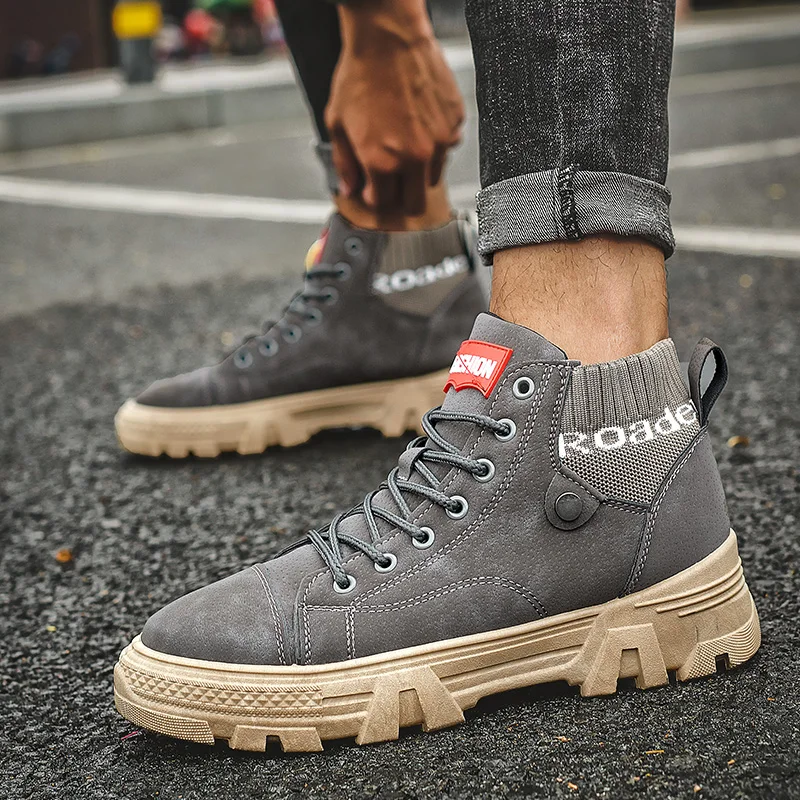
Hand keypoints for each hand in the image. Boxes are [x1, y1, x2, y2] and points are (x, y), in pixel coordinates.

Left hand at [325, 0, 464, 215]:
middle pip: (416, 204)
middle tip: (391, 180)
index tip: (373, 187)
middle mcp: (415, 158)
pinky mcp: (454, 123)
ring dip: (419, 170)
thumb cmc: (360, 76)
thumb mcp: (337, 123)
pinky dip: (434, 143)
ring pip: (433, 177)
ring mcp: (440, 142)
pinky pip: (447, 147)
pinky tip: (419, 121)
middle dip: (401, 196)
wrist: (388, 37)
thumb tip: (349, 189)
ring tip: (404, 142)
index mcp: (382, 163)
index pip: (384, 204)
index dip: (375, 197)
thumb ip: (344, 163)